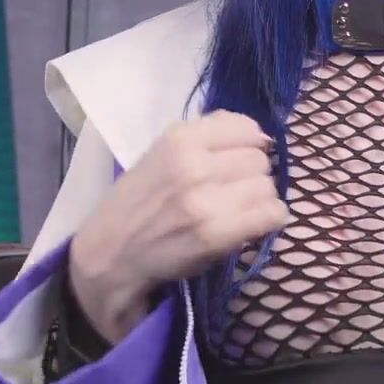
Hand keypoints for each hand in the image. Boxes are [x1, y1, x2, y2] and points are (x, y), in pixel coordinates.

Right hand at [67, 110, 287, 342]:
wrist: (111, 253)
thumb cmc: (138, 202)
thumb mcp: (161, 153)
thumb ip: (206, 137)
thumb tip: (258, 133)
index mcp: (179, 139)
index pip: (247, 129)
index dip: (248, 145)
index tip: (236, 159)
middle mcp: (194, 166)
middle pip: (259, 159)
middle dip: (251, 174)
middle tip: (230, 190)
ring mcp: (206, 201)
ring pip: (267, 187)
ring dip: (258, 198)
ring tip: (236, 209)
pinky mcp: (217, 235)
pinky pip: (272, 214)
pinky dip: (267, 219)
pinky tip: (249, 224)